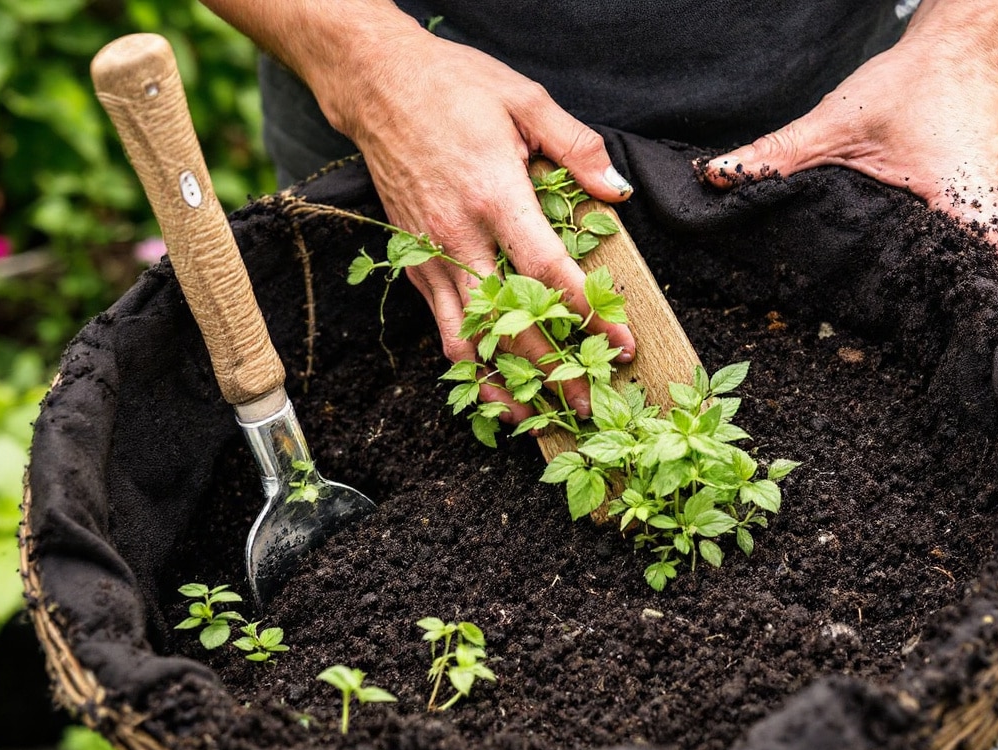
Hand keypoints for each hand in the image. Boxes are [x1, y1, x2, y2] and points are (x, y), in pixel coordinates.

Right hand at [309, 24, 636, 421]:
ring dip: (503, 385)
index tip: (621, 344)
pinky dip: (469, 365)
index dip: (587, 315)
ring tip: (537, 417)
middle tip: (591, 401)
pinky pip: (443, 329)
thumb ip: (577, 147)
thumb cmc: (454, 87)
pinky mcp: (415, 264)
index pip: (548, 273)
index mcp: (495, 196)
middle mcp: (460, 237)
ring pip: (468, 341)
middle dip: (553, 369)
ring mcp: (433, 256)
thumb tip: (617, 191)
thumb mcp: (525, 100)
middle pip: (510, 322)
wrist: (376, 84)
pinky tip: (494, 387)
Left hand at [698, 33, 997, 363]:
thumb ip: (778, 154)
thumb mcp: (840, 119)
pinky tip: (964, 345)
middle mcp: (997, 227)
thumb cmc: (917, 82)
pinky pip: (991, 274)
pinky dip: (985, 305)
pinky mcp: (988, 226)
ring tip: (990, 399)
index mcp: (972, 210)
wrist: (966, 51)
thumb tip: (714, 178)